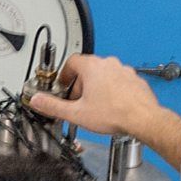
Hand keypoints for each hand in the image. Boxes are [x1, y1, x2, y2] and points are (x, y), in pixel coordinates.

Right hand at [25, 54, 180, 161]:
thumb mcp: (76, 113)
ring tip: (94, 105)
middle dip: (79, 84)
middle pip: (88, 68)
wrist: (143, 119)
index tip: (63, 85)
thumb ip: (53, 106)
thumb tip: (37, 101)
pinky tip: (110, 106)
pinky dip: (112, 90)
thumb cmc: (115, 114)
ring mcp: (124, 71)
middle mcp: (109, 64)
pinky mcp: (135, 80)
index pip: (72, 61)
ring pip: (104, 74)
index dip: (64, 74)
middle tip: (77, 100)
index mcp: (93, 67)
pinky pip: (118, 81)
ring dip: (96, 87)